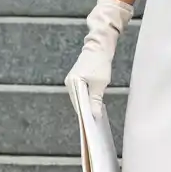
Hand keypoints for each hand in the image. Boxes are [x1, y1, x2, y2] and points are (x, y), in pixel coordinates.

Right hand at [65, 0, 133, 115]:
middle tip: (95, 123)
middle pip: (78, 102)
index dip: (85, 115)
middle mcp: (70, 83)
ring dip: (88, 105)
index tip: (91, 125)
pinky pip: (82, 92)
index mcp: (73, 83)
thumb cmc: (100, 63)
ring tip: (96, 116)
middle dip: (86, 111)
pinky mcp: (78, 78)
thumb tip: (94, 115)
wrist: (100, 46)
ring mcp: (73, 80)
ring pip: (80, 98)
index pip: (78, 104)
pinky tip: (95, 105)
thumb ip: (96, 100)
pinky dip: (88, 99)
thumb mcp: (100, 83)